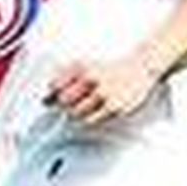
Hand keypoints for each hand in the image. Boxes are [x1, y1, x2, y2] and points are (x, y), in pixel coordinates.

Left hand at [45, 51, 159, 126]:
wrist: (141, 67)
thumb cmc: (112, 69)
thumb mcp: (87, 66)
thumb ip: (64, 79)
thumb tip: (45, 99)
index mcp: (82, 67)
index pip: (55, 85)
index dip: (51, 95)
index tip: (49, 100)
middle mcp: (91, 79)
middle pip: (64, 101)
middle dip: (64, 105)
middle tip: (72, 104)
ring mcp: (103, 93)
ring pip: (76, 112)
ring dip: (78, 112)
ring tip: (89, 104)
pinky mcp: (114, 107)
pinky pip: (92, 120)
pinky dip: (90, 117)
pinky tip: (97, 109)